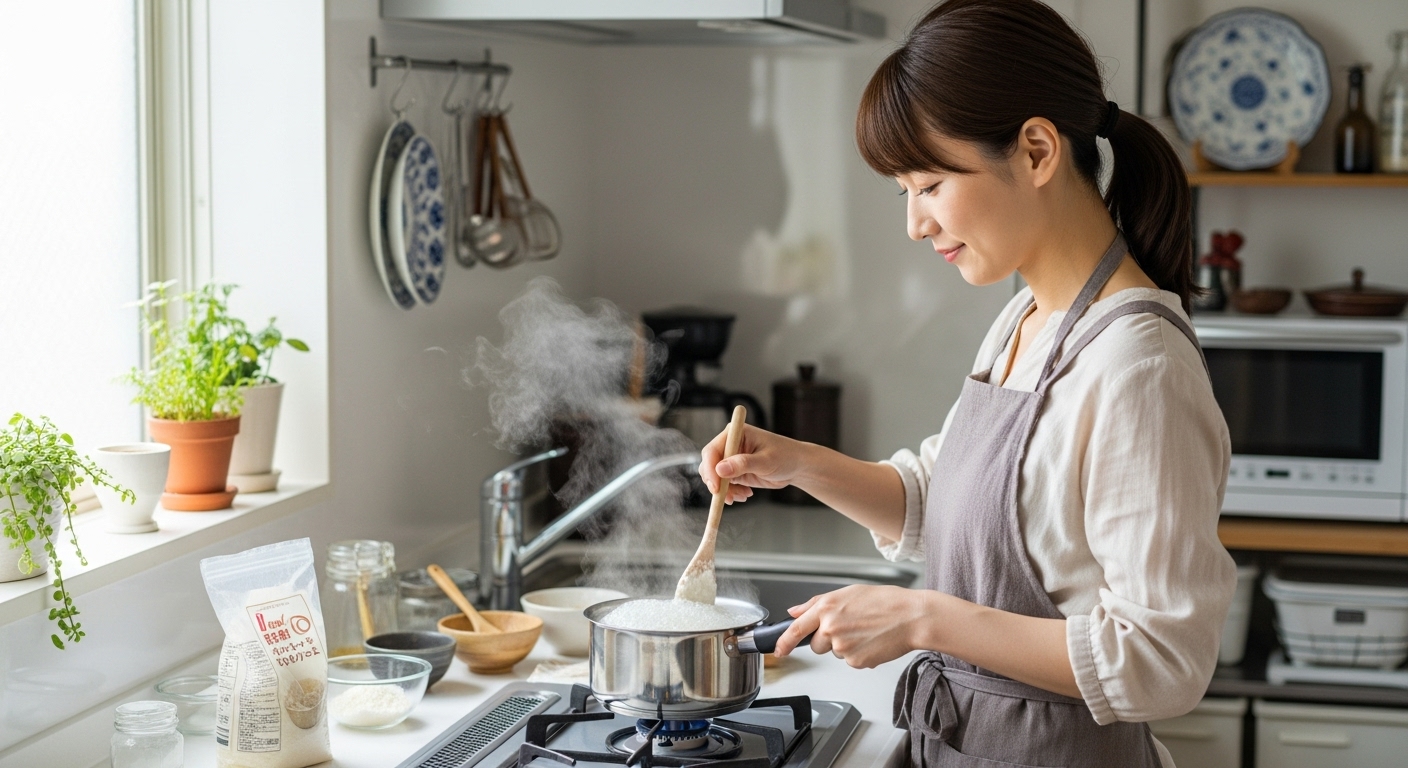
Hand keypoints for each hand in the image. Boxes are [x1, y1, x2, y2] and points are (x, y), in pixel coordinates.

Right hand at [698, 424, 810, 503]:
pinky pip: (724, 485)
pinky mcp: (735, 472)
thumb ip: (743, 464)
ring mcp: (731, 459)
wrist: (797, 466)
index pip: (712, 451)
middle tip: (726, 496)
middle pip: (709, 464)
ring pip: (715, 478)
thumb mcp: (765, 461)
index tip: (716, 487)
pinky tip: (745, 495)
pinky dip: (731, 493)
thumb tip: (720, 469)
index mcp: (735, 434)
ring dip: (725, 490)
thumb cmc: (786, 456)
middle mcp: (730, 445)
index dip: (710, 469)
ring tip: (742, 496)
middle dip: (715, 483)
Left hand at [775, 585, 927, 668]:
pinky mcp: (855, 662)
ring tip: (865, 632)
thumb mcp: (847, 593)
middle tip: (850, 628)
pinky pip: (851, 662)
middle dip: (828, 640)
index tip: (778, 650)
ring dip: (845, 647)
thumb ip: (816, 603)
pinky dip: (860, 655)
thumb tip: (795, 612)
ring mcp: (842, 647)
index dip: (783, 642)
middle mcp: (831, 628)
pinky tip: (872, 641)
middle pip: (816, 645)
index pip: (796, 629)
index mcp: (826, 608)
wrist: (911, 617)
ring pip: (835, 653)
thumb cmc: (884, 602)